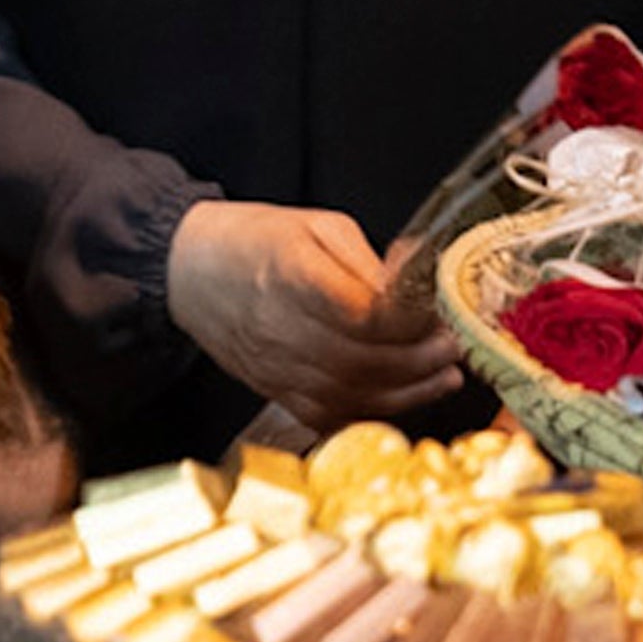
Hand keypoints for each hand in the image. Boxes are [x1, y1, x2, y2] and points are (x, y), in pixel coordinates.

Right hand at [165, 200, 456, 428]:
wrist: (189, 270)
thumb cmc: (254, 241)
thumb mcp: (318, 226)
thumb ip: (369, 260)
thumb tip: (418, 280)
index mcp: (292, 273)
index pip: (362, 313)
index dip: (410, 321)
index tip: (439, 313)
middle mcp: (280, 326)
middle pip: (362, 359)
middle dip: (419, 360)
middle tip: (453, 348)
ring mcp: (275, 365)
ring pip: (349, 393)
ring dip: (406, 391)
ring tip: (444, 378)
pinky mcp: (273, 389)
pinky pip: (326, 415)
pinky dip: (369, 412)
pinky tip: (401, 400)